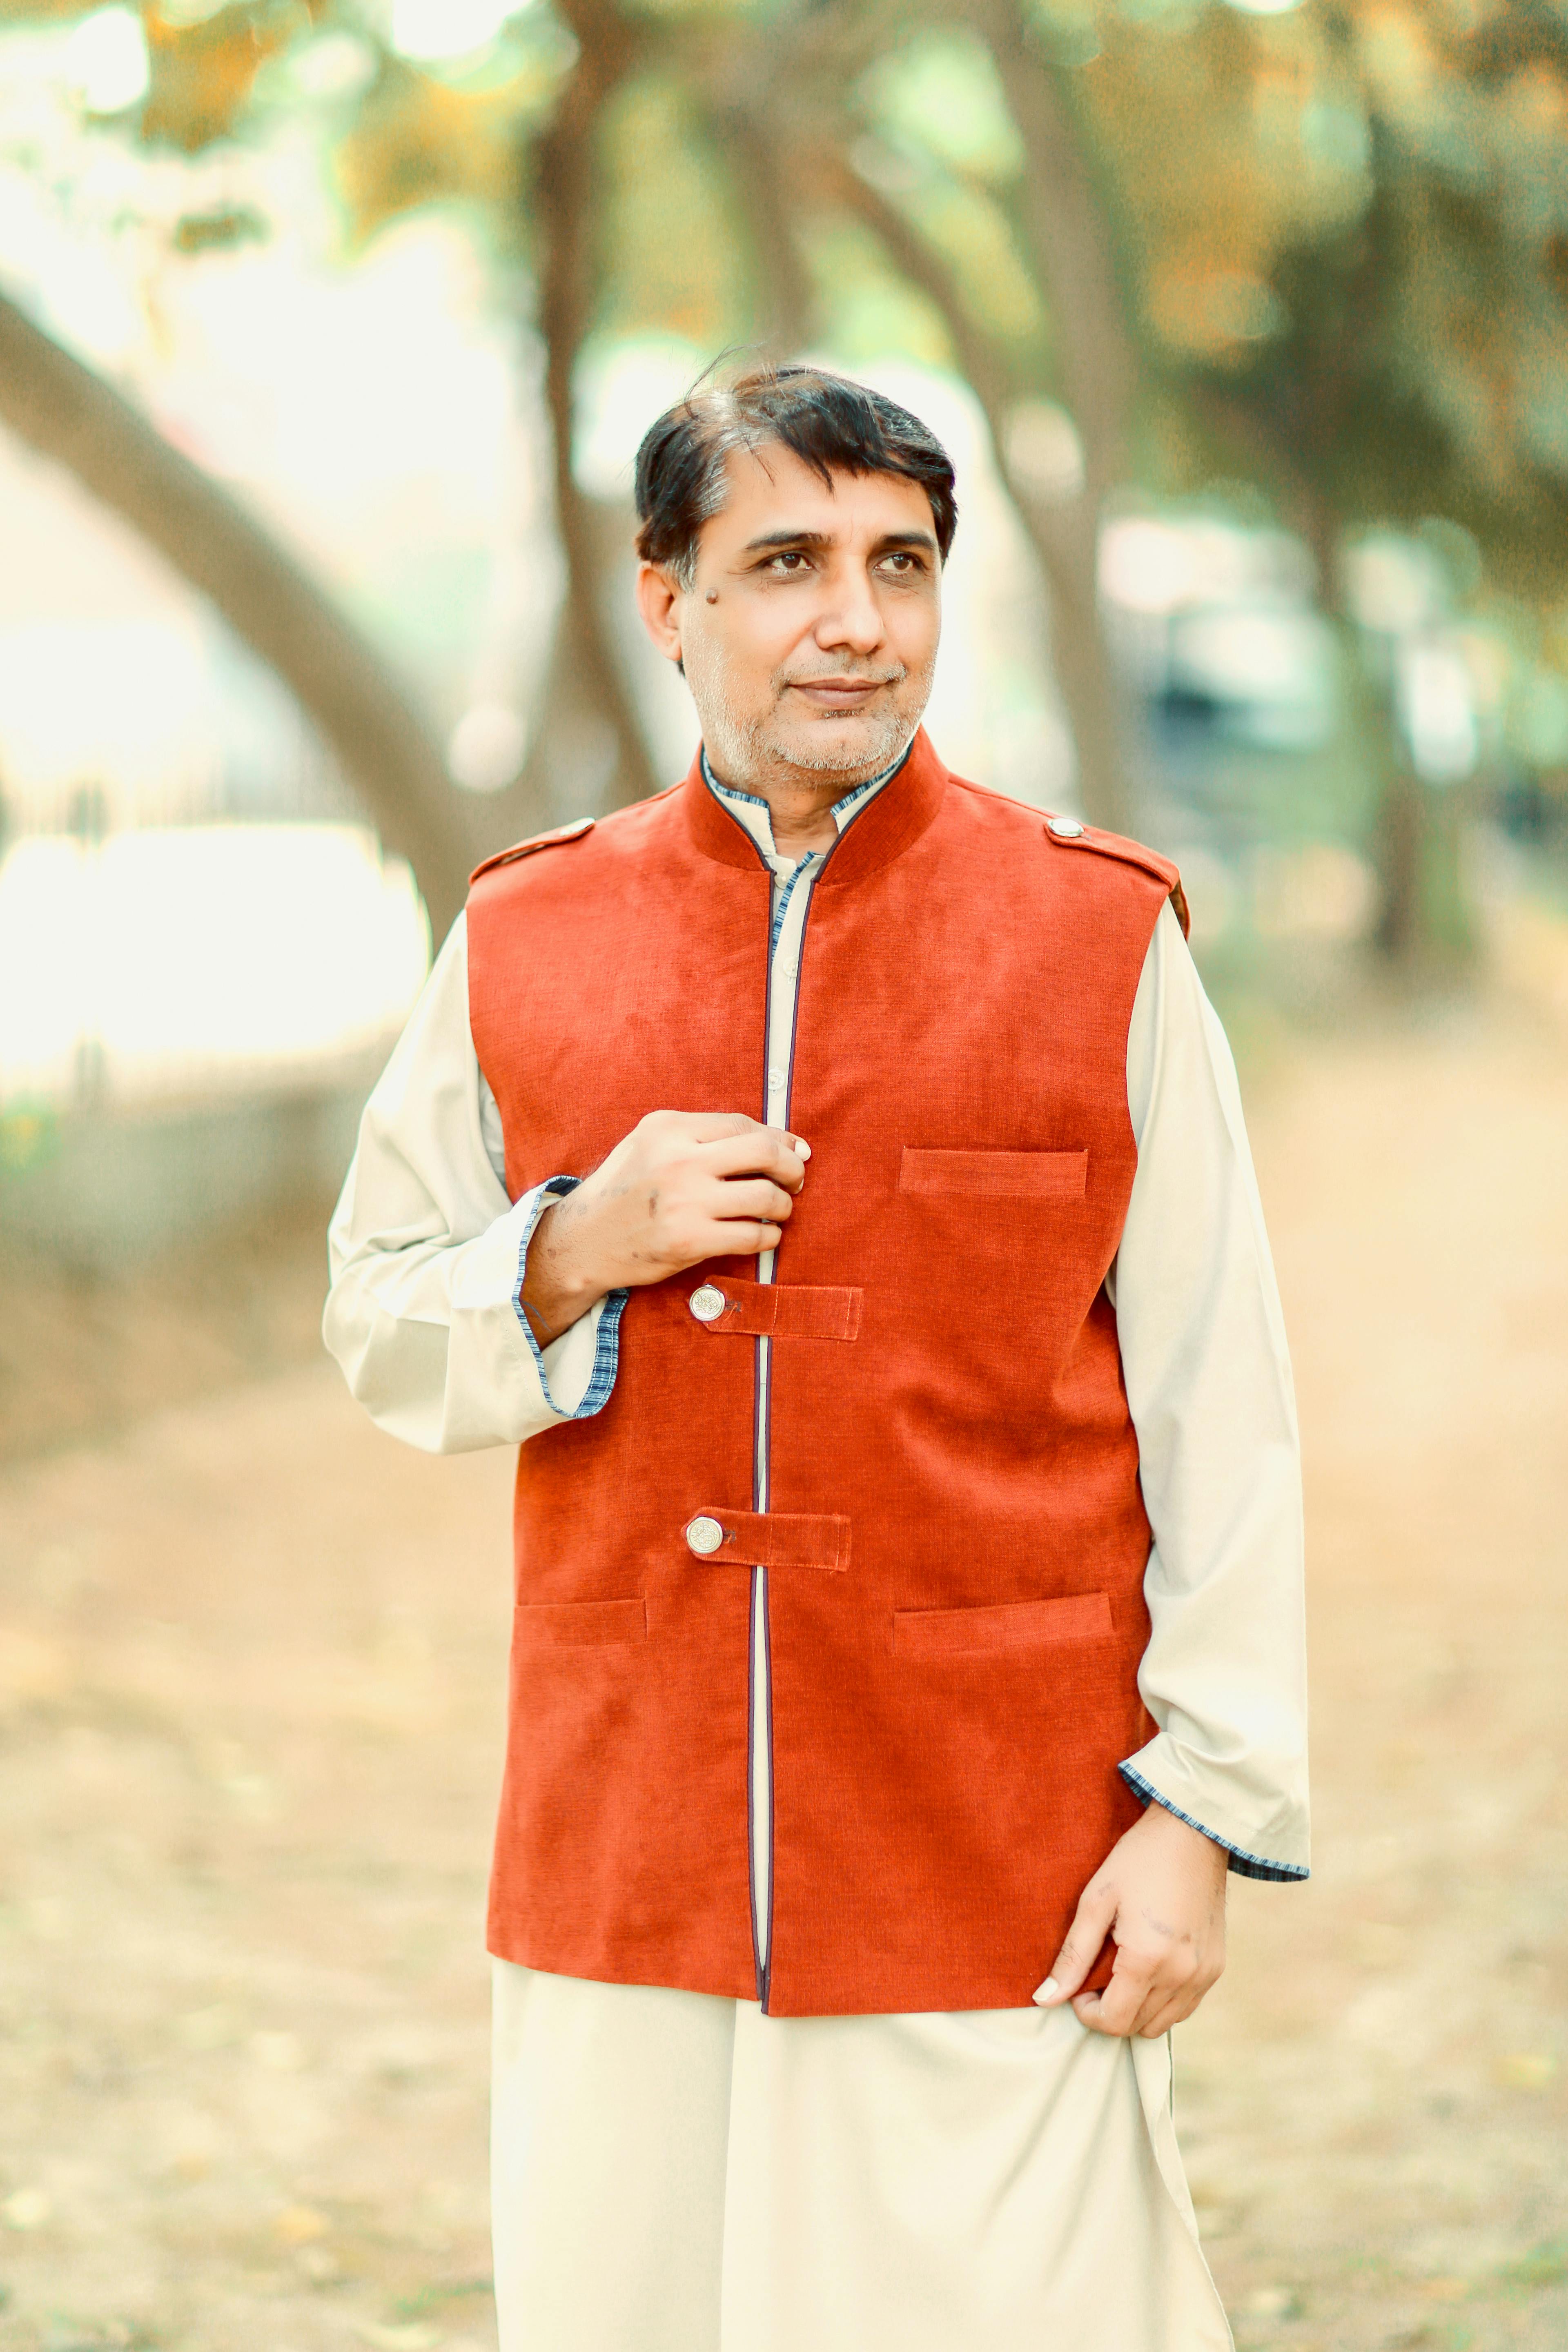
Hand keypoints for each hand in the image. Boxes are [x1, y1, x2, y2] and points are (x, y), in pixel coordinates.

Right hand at [520, 1111, 809, 1341]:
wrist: (585, 1241)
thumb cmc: (625, 1191)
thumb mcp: (650, 1145)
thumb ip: (703, 1137)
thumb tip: (780, 1140)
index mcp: (668, 1128)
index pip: (742, 1125)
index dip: (778, 1138)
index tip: (794, 1151)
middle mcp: (678, 1159)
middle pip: (763, 1153)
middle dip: (792, 1167)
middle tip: (795, 1180)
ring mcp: (684, 1201)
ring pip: (765, 1196)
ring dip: (783, 1205)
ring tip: (777, 1210)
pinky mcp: (689, 1240)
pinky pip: (753, 1235)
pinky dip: (769, 1236)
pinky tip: (763, 1234)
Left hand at [1032, 1802, 1226, 2037]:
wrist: (1192, 1831)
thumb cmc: (1139, 1859)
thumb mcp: (1095, 1901)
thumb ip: (1072, 1956)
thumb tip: (1044, 1999)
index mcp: (1148, 1960)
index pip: (1114, 2022)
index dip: (1087, 2013)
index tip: (1078, 1986)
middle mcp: (1182, 1976)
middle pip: (1137, 2027)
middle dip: (1109, 2011)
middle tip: (1096, 1976)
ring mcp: (1204, 1974)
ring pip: (1163, 2024)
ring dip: (1136, 2010)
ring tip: (1121, 1972)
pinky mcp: (1216, 1967)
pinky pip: (1186, 2007)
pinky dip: (1163, 2002)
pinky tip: (1148, 1969)